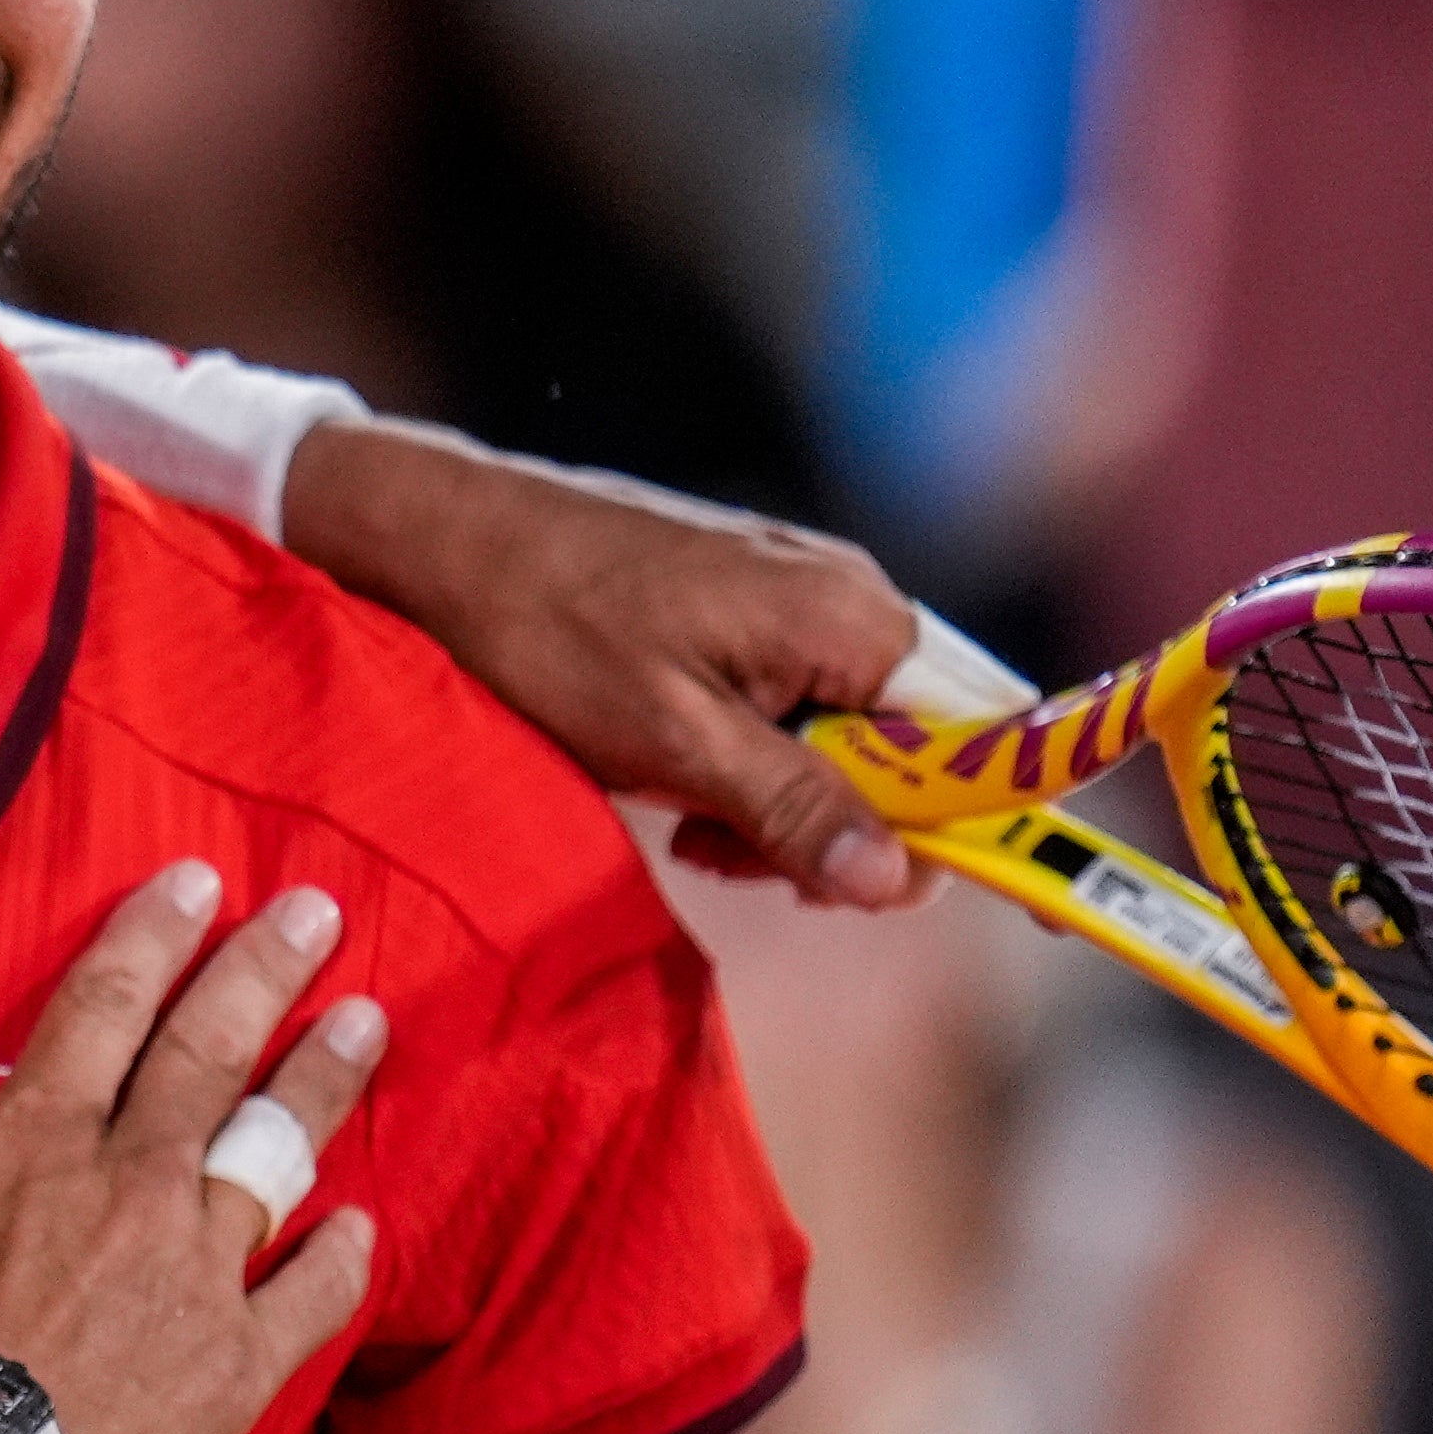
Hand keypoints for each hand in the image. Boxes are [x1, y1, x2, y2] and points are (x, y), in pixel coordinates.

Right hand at [0, 863, 385, 1433]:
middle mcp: (131, 1180)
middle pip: (209, 1051)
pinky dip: (340, 1260)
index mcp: (41, 1136)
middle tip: (318, 912)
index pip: (107, 1002)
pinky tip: (363, 1224)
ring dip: (322, 1081)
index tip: (200, 880)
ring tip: (366, 1023)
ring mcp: (194, 1267)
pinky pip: (307, 1298)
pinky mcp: (232, 1360)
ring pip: (274, 1151)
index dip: (155, 933)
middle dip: (265, 970)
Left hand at [285, 423, 926, 908]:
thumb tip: (896, 880)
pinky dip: (750, 770)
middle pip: (924, 753)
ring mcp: (795, 599)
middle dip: (849, 829)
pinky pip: (795, 715)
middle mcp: (845, 598)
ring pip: (851, 745)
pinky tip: (677, 788)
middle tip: (743, 858)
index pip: (992, 738)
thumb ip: (793, 807)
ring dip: (787, 809)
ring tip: (691, 821)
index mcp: (851, 619)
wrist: (440, 538)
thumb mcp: (671, 743)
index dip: (975, 828)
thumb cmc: (546, 630)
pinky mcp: (744, 611)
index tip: (920, 895)